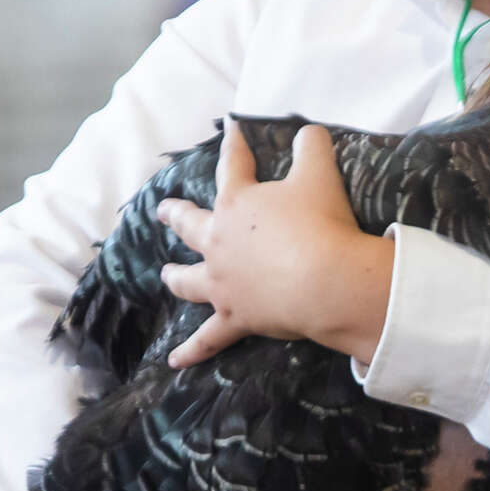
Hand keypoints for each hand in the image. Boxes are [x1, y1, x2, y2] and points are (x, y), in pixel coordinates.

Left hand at [158, 119, 393, 367]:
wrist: (325, 279)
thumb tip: (307, 131)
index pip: (233, 165)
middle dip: (177, 215)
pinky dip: (191, 352)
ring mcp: (223, 282)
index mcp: (238, 202)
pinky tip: (174, 363)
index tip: (231, 127)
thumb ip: (311, 146)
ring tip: (166, 274)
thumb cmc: (322, 223)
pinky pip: (209, 339)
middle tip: (164, 210)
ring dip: (175, 277)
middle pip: (192, 225)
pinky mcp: (236, 317)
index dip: (235, 145)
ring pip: (189, 280)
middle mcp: (220, 242)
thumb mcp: (321, 173)